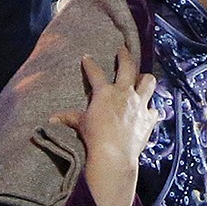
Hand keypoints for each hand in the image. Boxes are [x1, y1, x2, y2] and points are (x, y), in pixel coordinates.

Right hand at [50, 46, 158, 205]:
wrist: (114, 155)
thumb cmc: (94, 138)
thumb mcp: (80, 125)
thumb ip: (70, 118)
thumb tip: (52, 119)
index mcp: (106, 93)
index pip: (96, 73)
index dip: (90, 64)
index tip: (87, 57)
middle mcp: (125, 93)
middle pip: (128, 66)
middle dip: (124, 56)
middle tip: (123, 50)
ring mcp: (140, 104)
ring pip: (149, 81)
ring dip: (145, 79)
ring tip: (142, 78)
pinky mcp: (149, 117)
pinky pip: (154, 109)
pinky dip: (151, 109)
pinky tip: (149, 111)